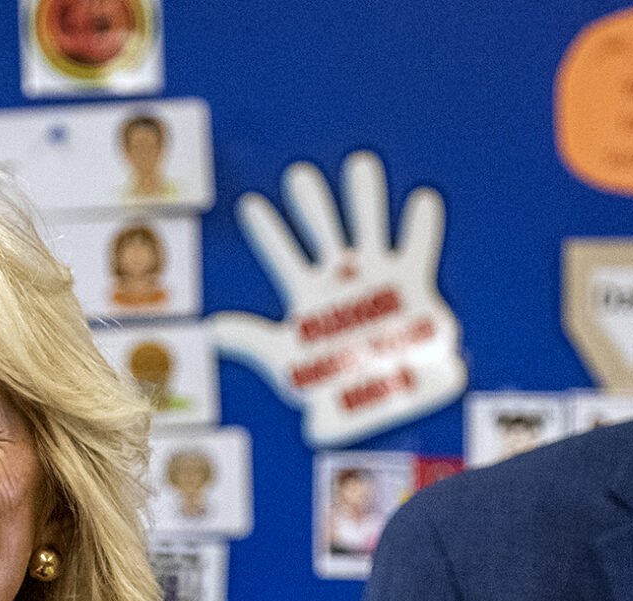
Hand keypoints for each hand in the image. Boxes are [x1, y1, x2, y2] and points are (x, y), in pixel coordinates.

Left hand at [210, 151, 466, 446]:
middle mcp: (341, 277)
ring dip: (366, 197)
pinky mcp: (412, 284)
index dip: (267, 232)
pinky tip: (421, 200)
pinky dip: (422, 226)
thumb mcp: (287, 363)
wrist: (382, 404)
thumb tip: (210, 327)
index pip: (282, 255)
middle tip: (299, 176)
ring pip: (369, 225)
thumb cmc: (333, 389)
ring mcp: (377, 276)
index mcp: (309, 294)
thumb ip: (251, 340)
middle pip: (324, 229)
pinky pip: (418, 248)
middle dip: (312, 204)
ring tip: (360, 163)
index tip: (250, 206)